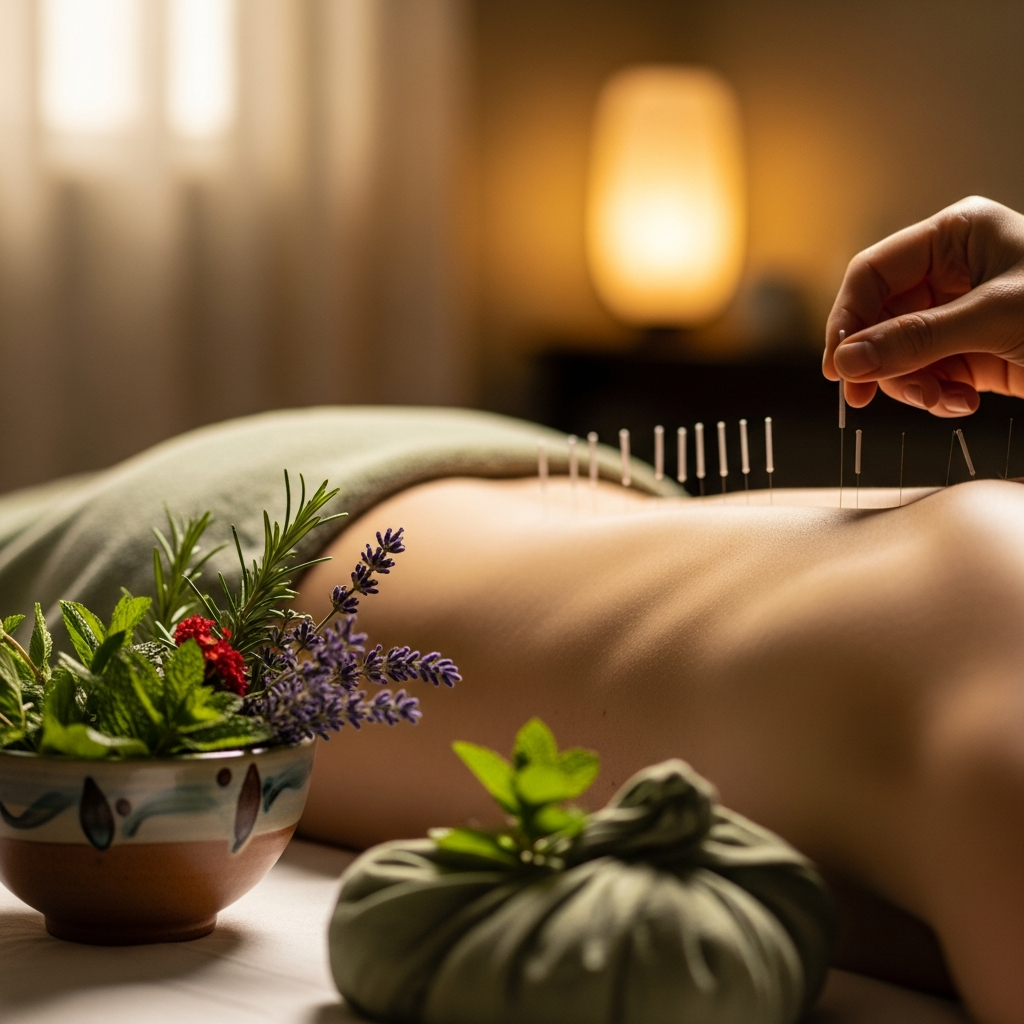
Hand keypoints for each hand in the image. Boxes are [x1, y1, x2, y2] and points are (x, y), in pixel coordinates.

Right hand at [823, 197, 1023, 415]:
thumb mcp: (994, 320)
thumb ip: (915, 339)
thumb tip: (848, 361)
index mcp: (956, 236)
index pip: (873, 273)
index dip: (847, 318)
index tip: (837, 365)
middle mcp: (951, 272)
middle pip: (879, 319)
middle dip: (880, 361)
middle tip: (864, 397)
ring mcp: (959, 314)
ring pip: (897, 353)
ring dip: (910, 384)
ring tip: (941, 400)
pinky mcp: (971, 352)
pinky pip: (926, 374)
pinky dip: (934, 395)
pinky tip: (962, 403)